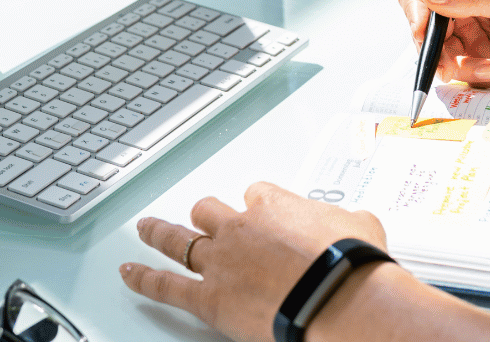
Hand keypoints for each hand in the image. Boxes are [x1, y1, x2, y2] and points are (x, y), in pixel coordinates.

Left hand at [122, 182, 398, 341]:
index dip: (256, 203)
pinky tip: (129, 273)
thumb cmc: (351, 263)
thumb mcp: (360, 226)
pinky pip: (166, 285)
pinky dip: (144, 279)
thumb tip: (357, 224)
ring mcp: (220, 261)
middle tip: (202, 216)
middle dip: (205, 214)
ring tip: (146, 228)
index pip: (256, 193)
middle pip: (209, 210)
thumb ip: (346, 221)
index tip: (260, 211)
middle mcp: (240, 227)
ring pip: (179, 241)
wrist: (336, 296)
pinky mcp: (209, 297)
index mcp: (274, 205)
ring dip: (159, 233)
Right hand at [397, 0, 489, 86]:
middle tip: (467, 62)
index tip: (423, 31)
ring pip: (447, 61)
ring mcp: (476, 39)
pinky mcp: (488, 64)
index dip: (416, 13)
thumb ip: (469, 0)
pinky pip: (471, 77)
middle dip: (444, 53)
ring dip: (470, 68)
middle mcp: (466, 11)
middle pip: (428, 36)